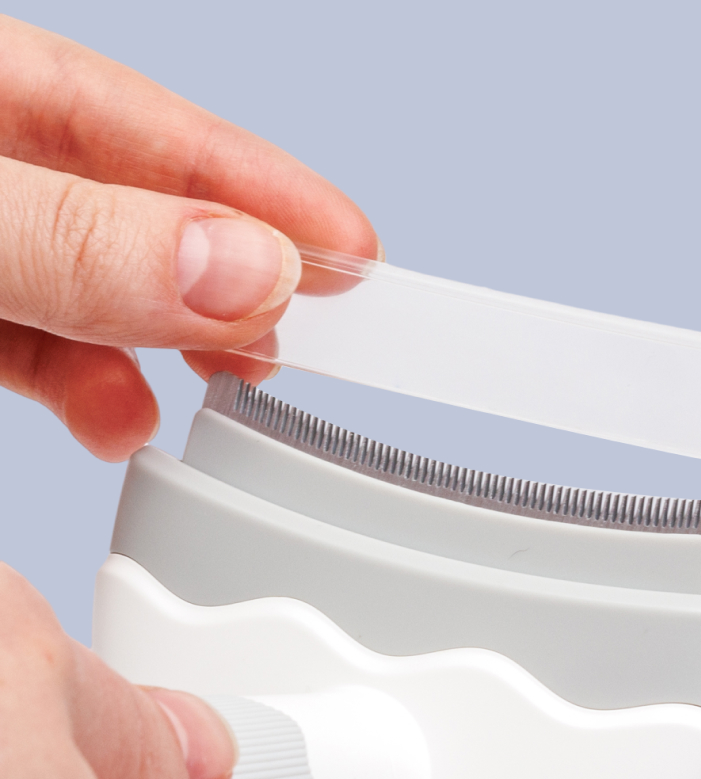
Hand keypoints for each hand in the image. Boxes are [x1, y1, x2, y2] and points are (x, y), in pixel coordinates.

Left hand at [0, 15, 380, 461]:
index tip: (355, 251)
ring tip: (227, 380)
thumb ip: (80, 239)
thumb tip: (245, 271)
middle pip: (140, 209)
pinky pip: (37, 349)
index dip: (262, 188)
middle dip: (232, 274)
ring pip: (96, 289)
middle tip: (309, 326)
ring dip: (169, 344)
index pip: (150, 128)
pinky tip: (121, 420)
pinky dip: (91, 391)